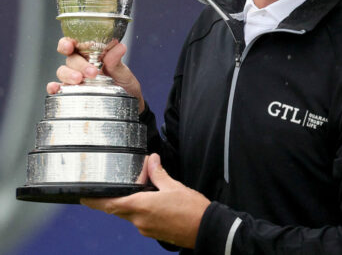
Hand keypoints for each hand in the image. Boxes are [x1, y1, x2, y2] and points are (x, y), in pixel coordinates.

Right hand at [47, 37, 144, 111]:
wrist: (129, 104)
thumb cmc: (125, 85)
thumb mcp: (123, 73)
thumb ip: (117, 61)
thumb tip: (120, 46)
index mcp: (92, 55)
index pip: (75, 44)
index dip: (68, 42)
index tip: (70, 45)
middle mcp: (81, 66)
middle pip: (70, 59)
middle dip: (79, 64)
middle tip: (92, 72)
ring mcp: (75, 80)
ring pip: (63, 71)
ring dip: (68, 74)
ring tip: (79, 80)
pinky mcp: (71, 94)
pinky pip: (58, 89)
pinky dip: (54, 87)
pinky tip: (56, 88)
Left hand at [80, 154, 209, 247]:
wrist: (205, 229)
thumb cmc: (191, 209)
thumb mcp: (174, 186)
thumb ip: (158, 174)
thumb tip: (150, 160)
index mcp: (142, 207)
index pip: (111, 204)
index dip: (95, 201)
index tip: (83, 197)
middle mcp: (140, 221)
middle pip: (118, 210)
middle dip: (113, 199)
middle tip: (110, 187)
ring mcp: (146, 229)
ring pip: (129, 214)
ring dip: (129, 203)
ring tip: (138, 189)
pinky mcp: (153, 232)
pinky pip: (140, 220)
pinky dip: (140, 209)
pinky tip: (151, 201)